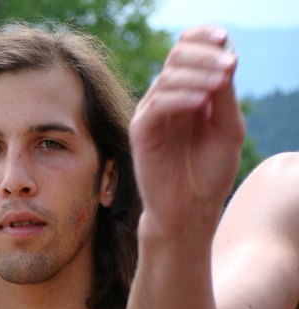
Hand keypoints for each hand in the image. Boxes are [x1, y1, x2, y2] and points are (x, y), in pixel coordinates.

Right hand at [129, 25, 244, 236]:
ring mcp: (151, 115)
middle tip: (228, 64)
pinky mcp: (141, 132)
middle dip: (204, 55)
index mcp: (187, 95)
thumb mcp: (228, 129)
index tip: (224, 36)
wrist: (189, 211)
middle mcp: (166, 101)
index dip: (202, 38)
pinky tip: (202, 102)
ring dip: (197, 75)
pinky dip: (181, 98)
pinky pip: (158, 105)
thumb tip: (228, 58)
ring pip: (167, 77)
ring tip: (221, 82)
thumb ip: (225, 97)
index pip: (188, 53)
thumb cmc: (208, 174)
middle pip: (177, 57)